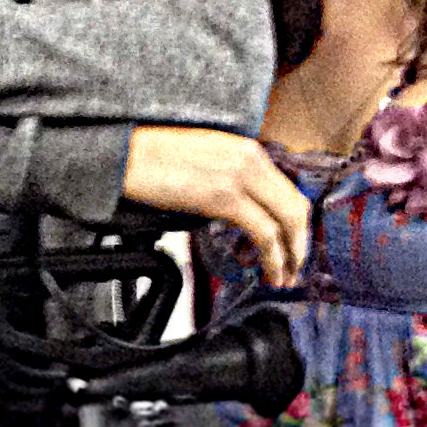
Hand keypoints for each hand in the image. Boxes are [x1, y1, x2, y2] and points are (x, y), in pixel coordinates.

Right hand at [123, 126, 310, 286]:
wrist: (126, 156)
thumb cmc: (153, 160)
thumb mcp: (206, 160)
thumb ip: (231, 179)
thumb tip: (243, 211)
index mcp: (247, 149)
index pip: (289, 189)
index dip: (297, 224)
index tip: (293, 246)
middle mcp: (250, 158)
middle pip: (296, 206)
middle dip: (300, 243)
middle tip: (294, 268)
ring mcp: (240, 177)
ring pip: (287, 221)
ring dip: (290, 255)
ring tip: (283, 277)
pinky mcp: (224, 197)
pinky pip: (264, 232)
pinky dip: (273, 257)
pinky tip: (269, 272)